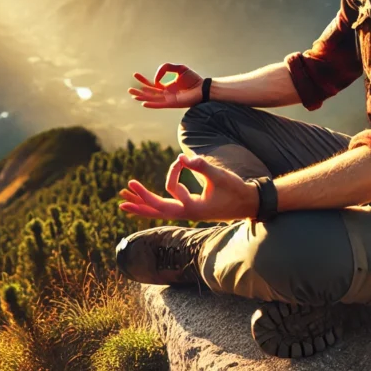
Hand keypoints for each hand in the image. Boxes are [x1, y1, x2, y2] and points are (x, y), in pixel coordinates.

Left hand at [119, 154, 257, 221]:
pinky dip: (153, 205)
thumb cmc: (235, 190)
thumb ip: (201, 166)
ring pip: (159, 211)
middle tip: (122, 196)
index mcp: (191, 208)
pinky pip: (166, 208)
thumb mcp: (219, 177)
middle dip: (139, 201)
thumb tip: (182, 157)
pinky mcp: (190, 209)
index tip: (182, 159)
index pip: (171, 188)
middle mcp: (186, 213)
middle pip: (156, 210)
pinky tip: (146, 202)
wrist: (248, 203)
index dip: (174, 170)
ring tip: (124, 202)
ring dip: (142, 206)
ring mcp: (187, 213)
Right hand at [127, 63, 204, 108]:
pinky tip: (143, 103)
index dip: (143, 80)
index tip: (135, 74)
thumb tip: (156, 78)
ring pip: (152, 99)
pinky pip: (160, 104)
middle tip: (129, 89)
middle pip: (150, 93)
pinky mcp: (172, 103)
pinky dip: (151, 104)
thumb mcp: (179, 68)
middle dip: (139, 91)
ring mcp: (169, 99)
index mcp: (167, 87)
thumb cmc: (193, 79)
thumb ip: (166, 67)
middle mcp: (166, 94)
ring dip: (142, 97)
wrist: (203, 87)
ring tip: (132, 94)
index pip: (152, 84)